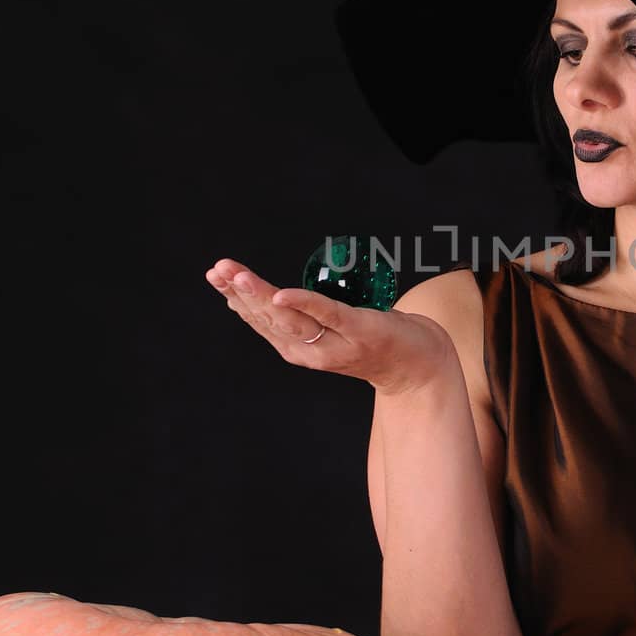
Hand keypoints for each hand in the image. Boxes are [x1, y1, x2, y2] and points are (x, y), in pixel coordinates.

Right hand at [205, 259, 455, 394]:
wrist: (418, 367)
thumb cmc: (372, 341)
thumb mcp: (328, 332)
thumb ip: (302, 318)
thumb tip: (271, 293)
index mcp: (298, 350)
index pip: (259, 321)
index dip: (236, 298)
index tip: (217, 275)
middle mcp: (310, 352)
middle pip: (268, 319)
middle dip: (241, 292)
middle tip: (219, 269)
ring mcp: (334, 344)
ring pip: (290, 318)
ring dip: (262, 295)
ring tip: (240, 275)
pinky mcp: (360, 331)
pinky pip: (327, 314)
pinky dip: (303, 304)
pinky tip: (284, 294)